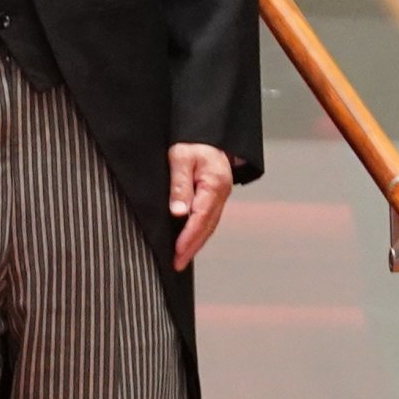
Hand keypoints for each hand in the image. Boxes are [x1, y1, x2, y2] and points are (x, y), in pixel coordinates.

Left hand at [167, 141, 236, 267]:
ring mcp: (220, 196)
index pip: (200, 218)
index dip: (188, 238)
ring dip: (196, 243)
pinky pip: (208, 218)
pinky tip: (189, 241)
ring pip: (209, 225)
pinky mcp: (215, 196)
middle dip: (192, 247)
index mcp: (214, 185)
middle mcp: (221, 194)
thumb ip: (179, 185)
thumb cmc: (192, 142)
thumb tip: (178, 213)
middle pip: (207, 227)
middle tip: (177, 264)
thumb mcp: (180, 157)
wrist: (209, 133)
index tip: (177, 253)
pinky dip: (199, 232)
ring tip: (181, 259)